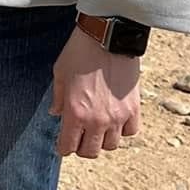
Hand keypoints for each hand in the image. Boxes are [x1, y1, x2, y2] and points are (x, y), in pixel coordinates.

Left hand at [49, 26, 140, 157]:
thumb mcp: (59, 72)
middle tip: (79, 137)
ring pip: (111, 145)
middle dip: (82, 147)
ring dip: (103, 139)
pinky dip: (123, 130)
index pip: (68, 146)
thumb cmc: (79, 52)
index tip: (63, 144)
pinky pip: (130, 132)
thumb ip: (57, 97)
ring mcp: (118, 117)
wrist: (107, 38)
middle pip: (91, 151)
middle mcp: (97, 121)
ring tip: (97, 127)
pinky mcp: (134, 109)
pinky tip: (116, 120)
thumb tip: (55, 113)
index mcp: (75, 113)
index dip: (63, 147)